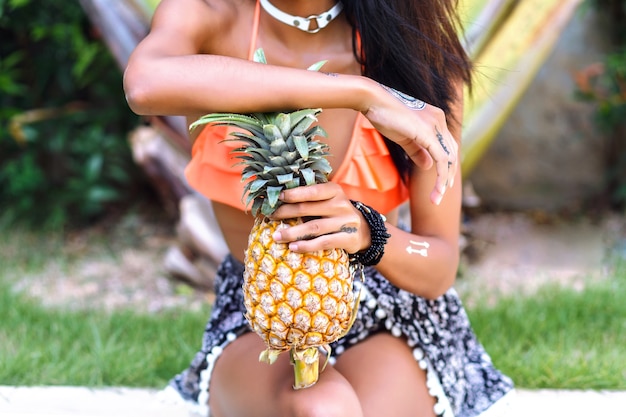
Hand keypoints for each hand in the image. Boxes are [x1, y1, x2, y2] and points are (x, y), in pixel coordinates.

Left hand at [269, 183, 368, 253]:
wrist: (364, 230)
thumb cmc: (336, 213)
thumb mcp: (328, 200)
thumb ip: (310, 198)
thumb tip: (278, 199)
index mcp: (334, 190)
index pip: (312, 190)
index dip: (294, 193)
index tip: (277, 197)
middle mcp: (341, 204)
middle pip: (308, 208)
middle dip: (286, 212)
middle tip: (270, 217)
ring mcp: (346, 221)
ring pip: (314, 227)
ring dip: (292, 232)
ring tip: (276, 236)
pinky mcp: (348, 238)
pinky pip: (324, 242)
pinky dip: (307, 245)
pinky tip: (293, 247)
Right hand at [363, 83, 457, 204]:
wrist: (373, 100)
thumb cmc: (384, 115)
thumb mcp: (404, 137)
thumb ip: (418, 151)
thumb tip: (429, 166)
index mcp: (436, 119)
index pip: (447, 146)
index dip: (447, 165)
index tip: (442, 182)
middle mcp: (440, 120)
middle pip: (452, 153)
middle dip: (448, 175)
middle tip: (440, 193)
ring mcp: (436, 125)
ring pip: (449, 159)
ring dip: (444, 180)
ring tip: (437, 197)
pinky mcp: (428, 132)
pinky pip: (441, 159)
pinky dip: (441, 176)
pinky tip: (437, 190)